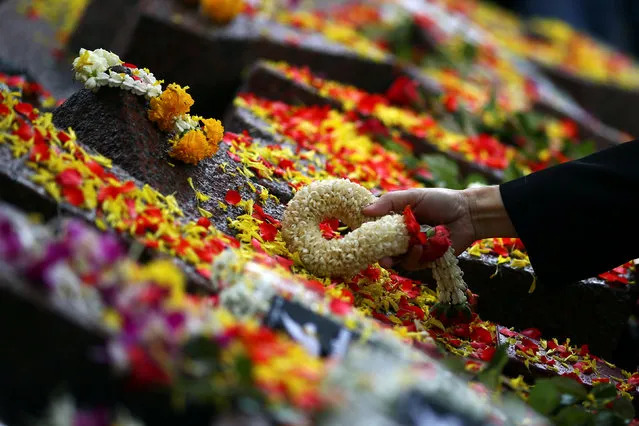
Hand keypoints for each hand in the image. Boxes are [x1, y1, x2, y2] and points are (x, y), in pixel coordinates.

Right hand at [362, 185, 515, 270]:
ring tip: (409, 246)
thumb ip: (389, 202)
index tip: (358, 235)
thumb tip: (364, 210)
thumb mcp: (413, 196)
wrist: (468, 213)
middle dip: (375, 254)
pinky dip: (413, 257)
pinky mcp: (424, 261)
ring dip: (398, 256)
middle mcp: (401, 237)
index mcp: (395, 221)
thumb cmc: (441, 200)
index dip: (365, 234)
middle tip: (375, 254)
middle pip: (381, 250)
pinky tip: (420, 248)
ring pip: (395, 260)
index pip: (374, 230)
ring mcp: (412, 250)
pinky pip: (412, 264)